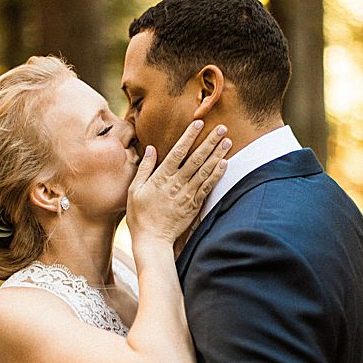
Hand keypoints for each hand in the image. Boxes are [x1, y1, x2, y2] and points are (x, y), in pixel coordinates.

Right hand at [127, 119, 230, 244]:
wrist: (152, 240)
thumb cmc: (140, 214)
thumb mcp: (135, 189)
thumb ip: (145, 168)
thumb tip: (152, 148)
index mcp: (161, 177)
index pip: (178, 152)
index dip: (189, 136)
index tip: (199, 123)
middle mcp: (176, 183)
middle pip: (196, 158)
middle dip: (210, 141)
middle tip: (222, 128)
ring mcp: (187, 194)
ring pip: (205, 171)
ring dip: (218, 155)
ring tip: (228, 141)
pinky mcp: (194, 205)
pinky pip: (208, 187)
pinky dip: (217, 174)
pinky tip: (225, 163)